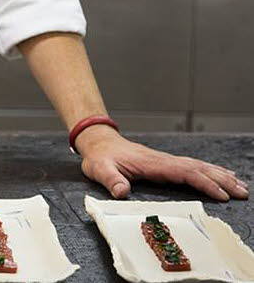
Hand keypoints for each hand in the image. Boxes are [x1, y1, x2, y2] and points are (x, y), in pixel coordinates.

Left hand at [76, 125, 248, 200]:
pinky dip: (209, 171)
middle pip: (197, 168)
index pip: (184, 172)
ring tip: (241, 186)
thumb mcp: (100, 169)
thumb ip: (111, 180)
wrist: (98, 142)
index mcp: (152, 164)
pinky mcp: (165, 163)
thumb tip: (122, 192)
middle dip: (221, 180)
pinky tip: (222, 175)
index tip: (221, 194)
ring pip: (198, 166)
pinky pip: (192, 166)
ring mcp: (165, 160)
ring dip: (220, 175)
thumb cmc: (100, 158)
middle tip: (242, 192)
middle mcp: (163, 160)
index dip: (204, 182)